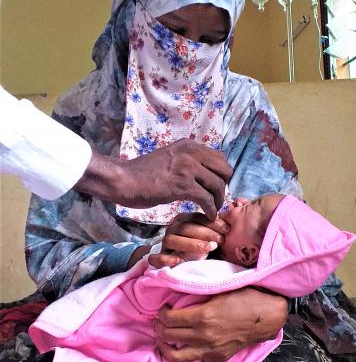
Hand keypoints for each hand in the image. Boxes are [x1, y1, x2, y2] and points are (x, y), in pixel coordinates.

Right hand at [75, 141, 231, 220]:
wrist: (123, 180)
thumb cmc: (143, 174)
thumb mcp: (170, 159)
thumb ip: (188, 162)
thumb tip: (205, 174)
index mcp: (189, 145)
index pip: (220, 158)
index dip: (221, 175)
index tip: (215, 188)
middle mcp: (191, 152)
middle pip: (225, 170)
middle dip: (223, 187)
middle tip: (215, 199)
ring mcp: (187, 168)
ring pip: (218, 185)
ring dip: (218, 201)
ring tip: (212, 210)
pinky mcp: (182, 185)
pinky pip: (206, 199)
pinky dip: (210, 210)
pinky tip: (207, 216)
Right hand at [149, 212, 229, 267]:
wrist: (188, 264)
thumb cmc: (202, 247)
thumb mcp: (211, 236)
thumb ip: (218, 226)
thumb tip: (233, 211)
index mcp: (184, 220)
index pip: (196, 217)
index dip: (212, 222)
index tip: (227, 230)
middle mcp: (173, 229)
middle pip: (184, 227)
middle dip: (204, 233)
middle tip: (219, 241)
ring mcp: (165, 244)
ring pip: (171, 240)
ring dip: (190, 244)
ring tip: (207, 249)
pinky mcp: (158, 259)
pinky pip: (156, 258)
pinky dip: (166, 259)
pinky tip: (178, 261)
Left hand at [155, 288, 287, 361]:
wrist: (266, 315)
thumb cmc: (245, 297)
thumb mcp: (218, 290)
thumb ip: (198, 296)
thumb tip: (179, 296)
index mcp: (202, 316)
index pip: (169, 319)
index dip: (162, 313)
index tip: (164, 309)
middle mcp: (203, 336)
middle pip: (168, 336)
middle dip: (159, 327)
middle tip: (160, 321)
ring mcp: (210, 350)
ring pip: (175, 357)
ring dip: (164, 348)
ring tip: (163, 339)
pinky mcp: (218, 359)